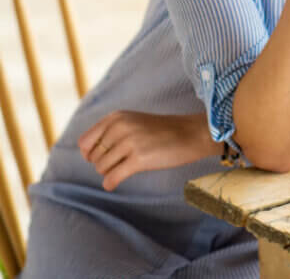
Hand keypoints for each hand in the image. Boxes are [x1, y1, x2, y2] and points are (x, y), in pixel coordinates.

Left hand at [78, 111, 218, 190]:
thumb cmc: (163, 131)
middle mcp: (120, 127)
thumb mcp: (134, 122)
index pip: (85, 142)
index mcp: (117, 117)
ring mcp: (130, 142)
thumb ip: (110, 132)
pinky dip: (110, 183)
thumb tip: (84, 153)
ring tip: (126, 168)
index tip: (104, 157)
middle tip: (122, 162)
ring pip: (101, 168)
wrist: (192, 134)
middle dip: (104, 164)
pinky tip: (114, 184)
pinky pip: (112, 177)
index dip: (90, 153)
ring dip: (110, 172)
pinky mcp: (139, 159)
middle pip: (93, 157)